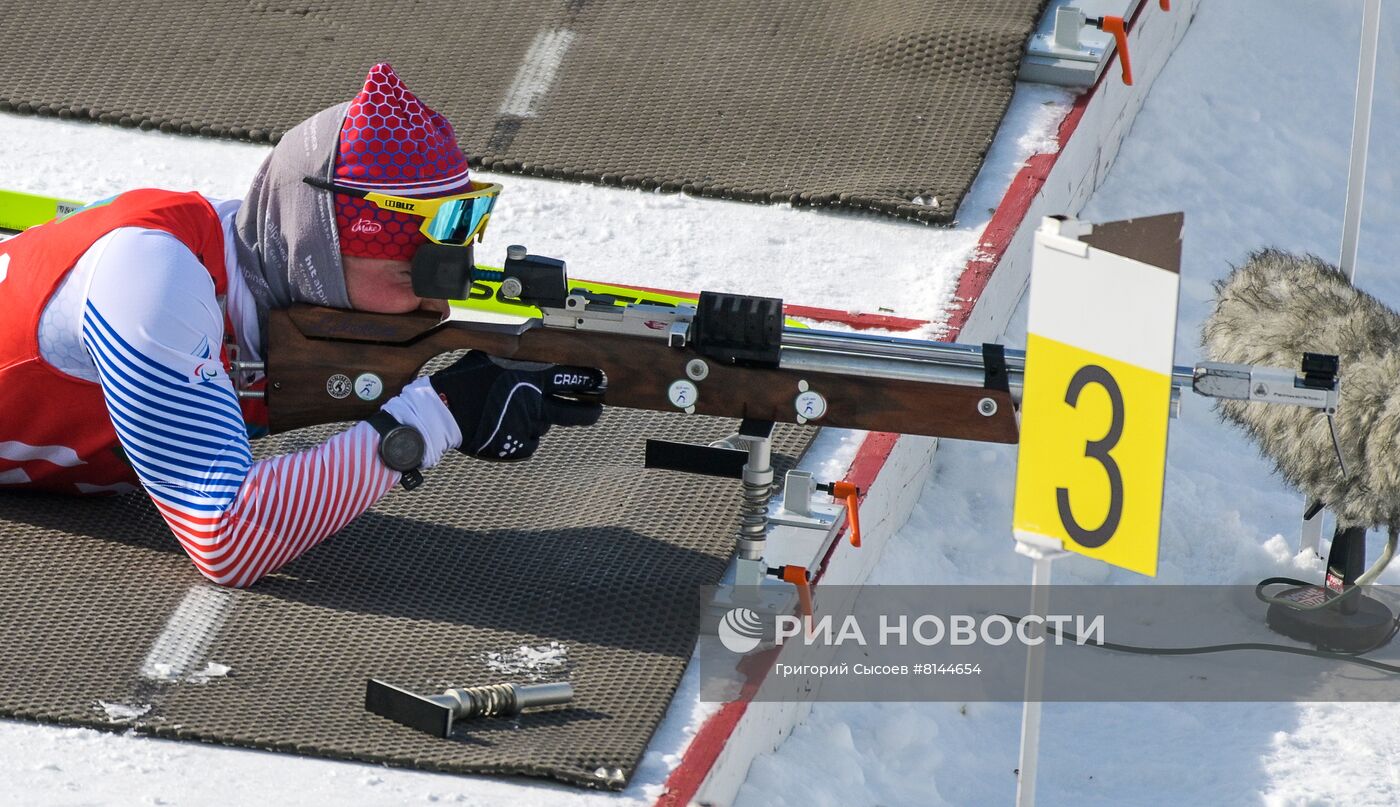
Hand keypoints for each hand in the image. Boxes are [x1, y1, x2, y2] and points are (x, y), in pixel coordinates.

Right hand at [429, 351, 604, 460]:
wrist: (444, 413)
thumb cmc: (464, 380)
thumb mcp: (492, 356)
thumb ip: (515, 355)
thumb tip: (526, 341)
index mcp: (532, 380)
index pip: (571, 381)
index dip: (589, 381)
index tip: (598, 382)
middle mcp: (536, 405)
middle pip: (576, 414)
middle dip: (590, 412)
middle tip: (595, 410)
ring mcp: (527, 428)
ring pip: (543, 427)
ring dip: (537, 421)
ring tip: (515, 414)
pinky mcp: (516, 447)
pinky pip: (528, 443)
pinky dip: (521, 438)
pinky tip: (506, 428)